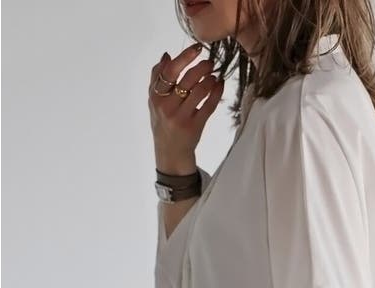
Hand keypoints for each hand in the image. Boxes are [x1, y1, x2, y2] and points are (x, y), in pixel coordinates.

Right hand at [148, 44, 223, 173]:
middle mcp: (167, 107)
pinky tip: (220, 85)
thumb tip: (167, 55)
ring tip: (214, 74)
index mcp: (156, 97)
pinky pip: (209, 105)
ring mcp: (181, 117)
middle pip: (187, 79)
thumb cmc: (163, 122)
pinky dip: (216, 92)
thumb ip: (157, 78)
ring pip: (199, 91)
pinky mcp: (195, 126)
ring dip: (210, 79)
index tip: (197, 47)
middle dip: (202, 67)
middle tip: (210, 62)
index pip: (170, 71)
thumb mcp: (154, 101)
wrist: (169, 152)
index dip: (185, 57)